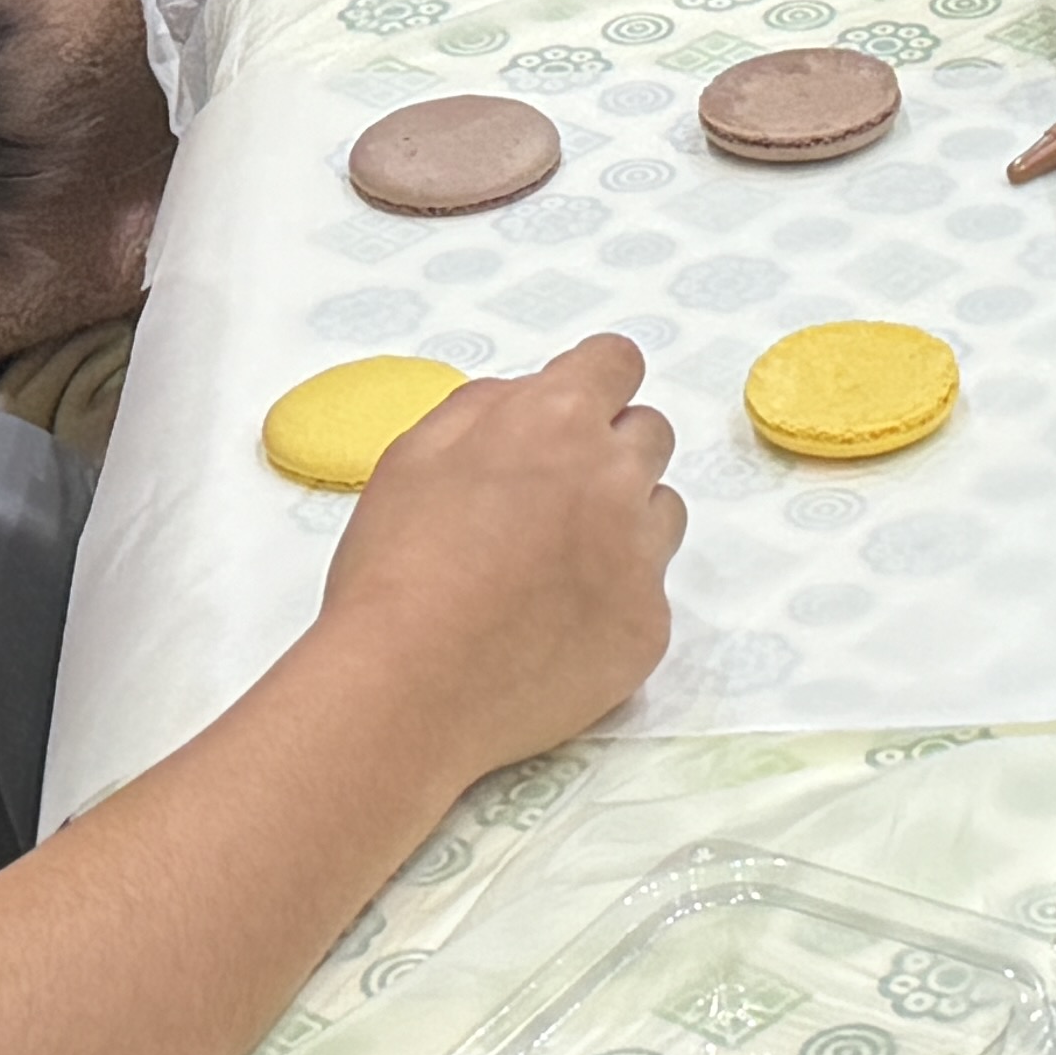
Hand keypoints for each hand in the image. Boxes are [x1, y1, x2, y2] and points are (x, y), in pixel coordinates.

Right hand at [311, 333, 683, 782]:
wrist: (407, 691)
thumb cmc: (393, 568)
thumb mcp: (413, 455)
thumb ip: (484, 407)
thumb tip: (528, 398)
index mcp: (558, 420)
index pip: (617, 363)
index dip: (593, 384)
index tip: (572, 413)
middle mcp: (616, 477)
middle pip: (649, 435)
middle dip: (608, 452)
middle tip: (550, 500)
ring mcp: (641, 556)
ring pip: (662, 512)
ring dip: (624, 522)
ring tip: (553, 568)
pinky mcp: (649, 627)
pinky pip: (649, 593)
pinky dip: (612, 601)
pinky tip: (554, 629)